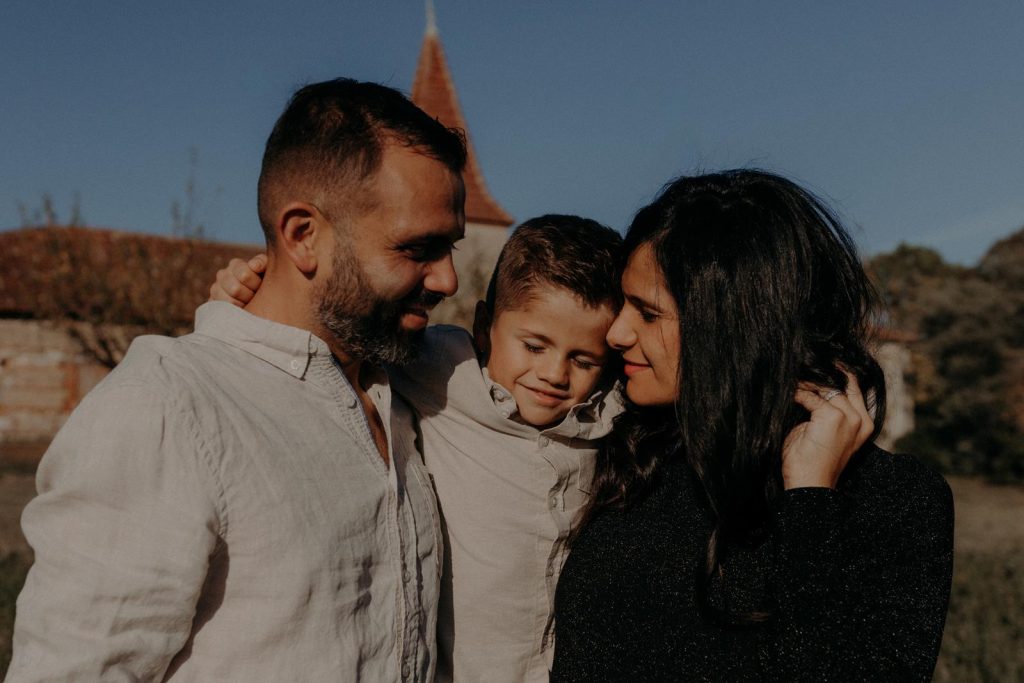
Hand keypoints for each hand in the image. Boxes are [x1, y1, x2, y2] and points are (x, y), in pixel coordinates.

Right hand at [208, 254, 266, 306]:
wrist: (260, 298)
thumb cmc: (265, 282)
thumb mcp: (268, 269)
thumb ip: (262, 263)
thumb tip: (254, 265)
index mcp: (235, 265)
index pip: (245, 275)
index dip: (256, 283)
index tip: (261, 286)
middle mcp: (222, 275)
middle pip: (235, 289)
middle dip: (250, 295)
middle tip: (256, 297)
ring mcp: (215, 289)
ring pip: (228, 301)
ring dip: (243, 305)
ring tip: (250, 304)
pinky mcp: (213, 304)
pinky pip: (221, 311)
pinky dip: (234, 312)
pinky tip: (241, 310)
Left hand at [782, 372, 873, 488]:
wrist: (809, 486)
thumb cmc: (811, 461)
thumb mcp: (823, 432)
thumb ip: (824, 409)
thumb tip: (809, 384)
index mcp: (864, 423)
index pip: (853, 386)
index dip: (834, 372)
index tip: (815, 363)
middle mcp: (861, 419)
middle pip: (842, 381)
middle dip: (821, 371)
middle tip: (800, 362)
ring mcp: (848, 418)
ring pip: (826, 386)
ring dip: (806, 380)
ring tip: (790, 374)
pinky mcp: (832, 417)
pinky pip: (810, 395)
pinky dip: (795, 392)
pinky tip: (786, 390)